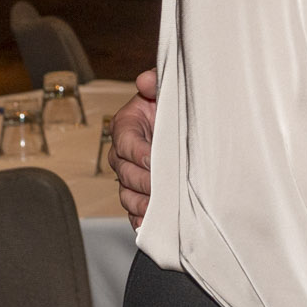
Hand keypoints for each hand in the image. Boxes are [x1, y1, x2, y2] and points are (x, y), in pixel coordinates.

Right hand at [111, 70, 159, 228]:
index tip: (154, 161)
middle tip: (165, 188)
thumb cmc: (172, 107)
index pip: (125, 143)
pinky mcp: (138, 193)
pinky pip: (133, 211)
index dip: (139, 154)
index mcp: (126, 127)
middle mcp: (123, 154)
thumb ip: (155, 82)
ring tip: (160, 209)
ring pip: (128, 195)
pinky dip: (141, 220)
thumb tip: (145, 80)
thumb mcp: (166, 90)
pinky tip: (152, 225)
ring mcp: (129, 176)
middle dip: (146, 182)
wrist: (182, 125)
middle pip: (126, 174)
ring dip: (143, 204)